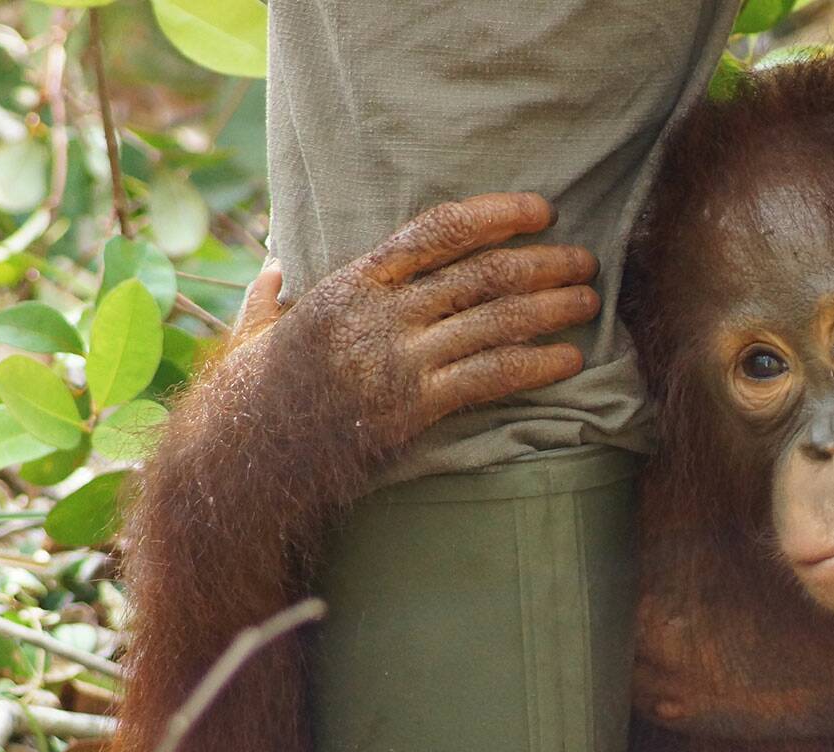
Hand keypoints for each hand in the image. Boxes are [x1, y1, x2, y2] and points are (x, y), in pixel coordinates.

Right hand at [245, 192, 598, 450]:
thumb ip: (271, 296)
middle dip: (542, 264)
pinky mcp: (414, 408)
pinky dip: (536, 365)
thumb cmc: (249, 396)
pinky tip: (570, 360)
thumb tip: (274, 267)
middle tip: (585, 261)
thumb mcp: (253, 333)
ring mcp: (399, 361)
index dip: (496, 215)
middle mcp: (381, 314)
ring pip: (495, 322)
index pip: (437, 230)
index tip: (541, 210)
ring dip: (551, 309)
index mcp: (351, 283)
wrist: (243, 460)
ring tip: (590, 302)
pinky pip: (490, 378)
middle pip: (481, 274)